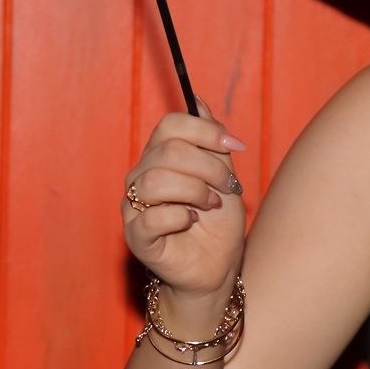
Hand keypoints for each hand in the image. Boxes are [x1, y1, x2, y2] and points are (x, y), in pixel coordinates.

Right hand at [123, 100, 247, 301]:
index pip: (170, 125)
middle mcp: (141, 176)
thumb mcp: (222, 175)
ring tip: (210, 205)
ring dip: (195, 191)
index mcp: (159, 157)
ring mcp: (134, 207)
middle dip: (208, 166)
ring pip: (156, 180)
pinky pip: (151, 217)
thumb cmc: (217, 223)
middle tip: (226, 186)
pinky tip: (191, 222)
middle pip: (168, 150)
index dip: (205, 131)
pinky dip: (179, 217)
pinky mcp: (136, 237)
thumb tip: (197, 101)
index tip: (235, 147)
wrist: (218, 267)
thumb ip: (210, 142)